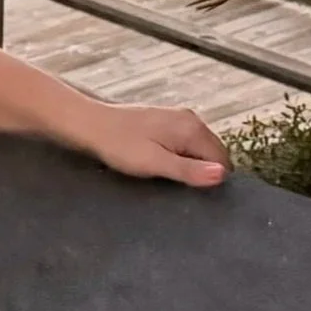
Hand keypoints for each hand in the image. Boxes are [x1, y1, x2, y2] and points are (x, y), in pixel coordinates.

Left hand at [78, 101, 227, 187]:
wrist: (88, 124)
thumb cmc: (118, 145)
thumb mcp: (154, 163)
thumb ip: (188, 170)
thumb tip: (222, 175)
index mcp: (192, 128)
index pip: (222, 161)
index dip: (211, 180)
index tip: (191, 191)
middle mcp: (190, 119)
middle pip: (213, 154)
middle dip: (202, 171)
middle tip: (177, 185)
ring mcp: (177, 118)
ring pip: (198, 149)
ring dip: (189, 164)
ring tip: (166, 174)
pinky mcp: (164, 121)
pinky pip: (184, 143)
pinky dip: (179, 155)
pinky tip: (160, 163)